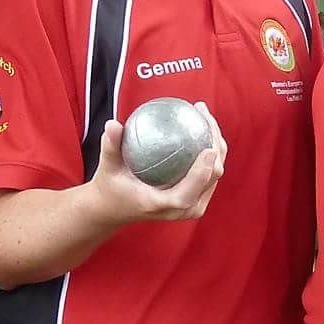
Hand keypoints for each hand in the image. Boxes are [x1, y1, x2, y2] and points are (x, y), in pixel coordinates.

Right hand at [91, 102, 227, 224]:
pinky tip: (202, 124)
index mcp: (161, 205)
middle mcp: (182, 209)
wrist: (116, 207)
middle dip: (215, 145)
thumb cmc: (111, 186)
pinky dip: (211, 149)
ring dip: (216, 143)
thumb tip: (112, 124)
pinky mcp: (197, 198)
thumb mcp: (107, 167)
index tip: (208, 148)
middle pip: (211, 177)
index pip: (187, 194)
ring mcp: (192, 206)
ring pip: (215, 173)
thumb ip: (110, 146)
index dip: (202, 173)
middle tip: (203, 113)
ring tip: (204, 113)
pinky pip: (211, 171)